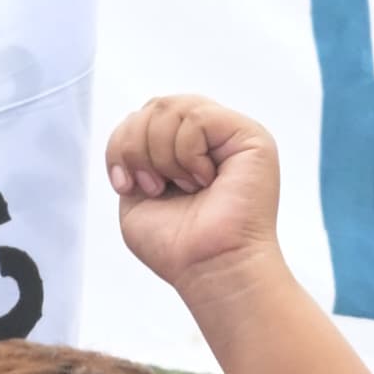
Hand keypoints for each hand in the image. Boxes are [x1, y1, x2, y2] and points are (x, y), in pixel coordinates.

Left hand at [106, 97, 283, 293]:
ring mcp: (231, 135)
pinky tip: (202, 180)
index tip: (127, 186)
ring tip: (182, 187)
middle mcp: (210, 138)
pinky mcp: (250, 137)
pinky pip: (199, 118)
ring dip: (162, 154)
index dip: (122, 145)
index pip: (144, 116)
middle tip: (154, 187)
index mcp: (185, 149)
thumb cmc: (177, 245)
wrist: (208, 268)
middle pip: (155, 106)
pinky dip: (187, 152)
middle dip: (137, 148)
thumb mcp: (135, 194)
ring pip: (173, 107)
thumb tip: (133, 123)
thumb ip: (133, 154)